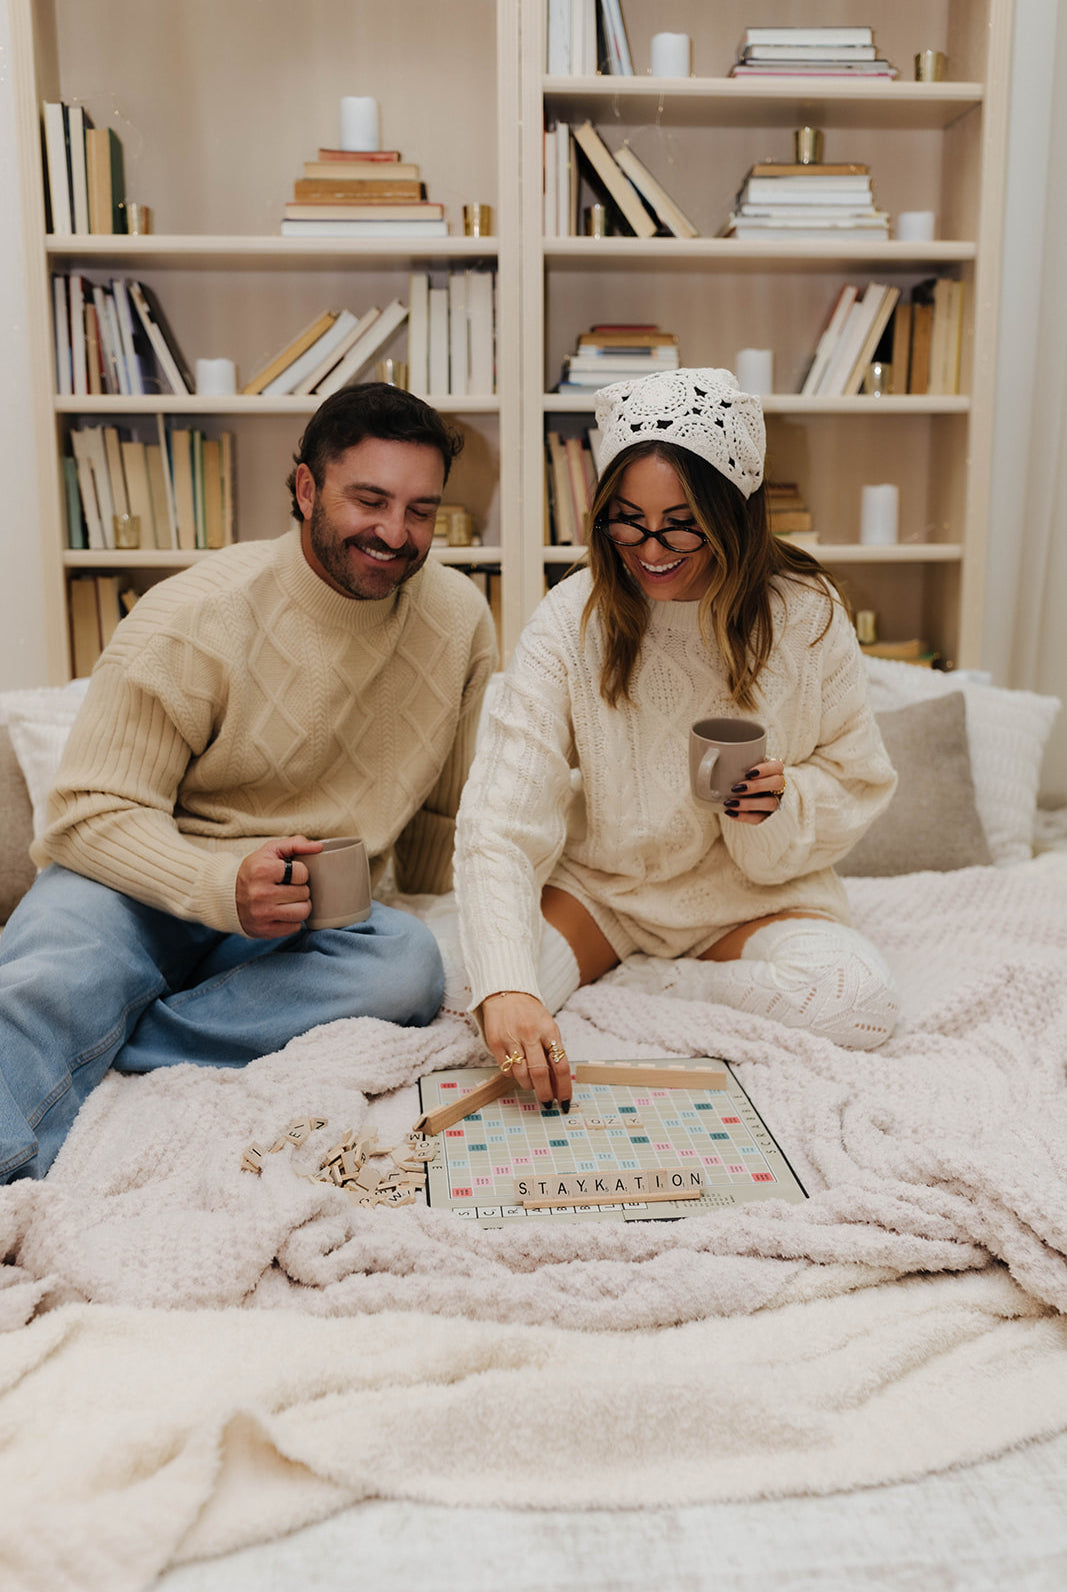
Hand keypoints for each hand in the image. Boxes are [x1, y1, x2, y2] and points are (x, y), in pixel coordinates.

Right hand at [236, 836, 322, 937]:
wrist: (227, 896)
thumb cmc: (255, 870)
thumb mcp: (270, 851)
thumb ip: (295, 844)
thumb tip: (319, 847)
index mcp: (262, 870)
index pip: (302, 873)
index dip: (299, 872)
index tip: (289, 874)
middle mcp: (260, 894)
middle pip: (304, 893)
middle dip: (300, 889)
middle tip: (288, 887)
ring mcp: (262, 914)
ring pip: (303, 912)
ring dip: (300, 905)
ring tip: (289, 900)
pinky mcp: (265, 931)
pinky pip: (295, 927)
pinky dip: (292, 920)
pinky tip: (282, 912)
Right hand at [480, 991, 571, 1108]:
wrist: (506, 991)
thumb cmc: (531, 1013)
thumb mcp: (548, 1027)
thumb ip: (554, 1052)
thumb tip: (559, 1083)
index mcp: (550, 1031)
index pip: (561, 1066)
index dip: (564, 1088)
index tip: (564, 1102)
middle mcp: (531, 1034)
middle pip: (540, 1074)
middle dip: (545, 1093)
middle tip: (546, 1102)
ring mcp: (512, 1038)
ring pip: (521, 1075)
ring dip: (528, 1085)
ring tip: (531, 1083)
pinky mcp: (496, 1042)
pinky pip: (506, 1069)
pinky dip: (513, 1075)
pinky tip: (516, 1068)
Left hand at [722, 760, 786, 824]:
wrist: (750, 796)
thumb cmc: (744, 776)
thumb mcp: (744, 767)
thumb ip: (736, 763)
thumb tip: (710, 758)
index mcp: (775, 770)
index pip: (777, 767)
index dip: (765, 769)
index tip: (748, 773)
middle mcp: (779, 786)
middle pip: (777, 783)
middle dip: (756, 786)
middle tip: (737, 787)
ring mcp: (776, 802)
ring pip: (770, 803)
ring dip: (749, 803)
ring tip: (730, 802)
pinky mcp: (768, 817)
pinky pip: (760, 819)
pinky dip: (744, 817)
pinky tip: (730, 812)